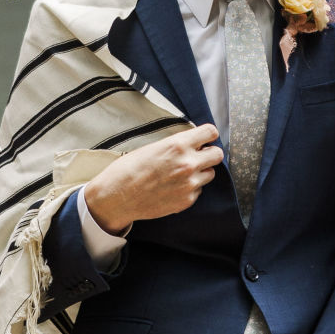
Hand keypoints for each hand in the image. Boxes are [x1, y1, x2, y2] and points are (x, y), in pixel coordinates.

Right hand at [80, 123, 221, 233]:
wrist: (117, 197)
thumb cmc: (129, 169)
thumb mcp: (153, 147)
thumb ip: (176, 144)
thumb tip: (191, 142)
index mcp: (178, 145)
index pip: (210, 132)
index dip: (208, 135)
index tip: (205, 138)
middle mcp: (188, 164)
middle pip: (217, 154)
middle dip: (209, 154)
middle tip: (199, 156)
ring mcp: (189, 184)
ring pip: (210, 174)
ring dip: (201, 172)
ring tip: (182, 173)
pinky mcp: (186, 201)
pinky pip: (199, 190)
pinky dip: (191, 188)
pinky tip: (174, 187)